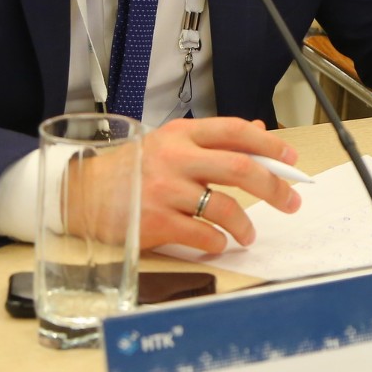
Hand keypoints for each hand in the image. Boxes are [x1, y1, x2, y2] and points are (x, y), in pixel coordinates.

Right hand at [67, 117, 303, 253]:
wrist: (79, 194)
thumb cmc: (130, 168)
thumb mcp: (170, 143)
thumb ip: (212, 140)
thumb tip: (257, 129)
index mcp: (182, 134)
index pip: (235, 132)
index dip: (269, 144)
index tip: (291, 160)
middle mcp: (176, 158)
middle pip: (240, 168)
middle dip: (273, 187)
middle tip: (291, 201)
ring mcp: (165, 190)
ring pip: (224, 207)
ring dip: (245, 224)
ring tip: (249, 234)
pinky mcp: (156, 222)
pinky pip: (202, 235)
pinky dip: (217, 242)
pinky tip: (219, 243)